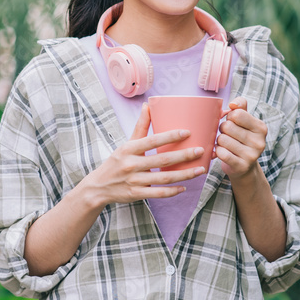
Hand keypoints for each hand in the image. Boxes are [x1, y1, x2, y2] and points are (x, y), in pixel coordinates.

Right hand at [79, 103, 207, 208]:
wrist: (98, 186)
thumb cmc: (116, 162)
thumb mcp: (126, 144)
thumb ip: (140, 126)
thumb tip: (147, 105)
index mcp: (129, 149)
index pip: (152, 141)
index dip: (170, 136)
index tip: (188, 132)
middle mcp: (131, 164)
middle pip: (162, 160)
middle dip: (184, 156)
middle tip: (201, 151)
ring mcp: (134, 180)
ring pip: (163, 178)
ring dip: (184, 174)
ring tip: (200, 170)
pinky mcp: (136, 194)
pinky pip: (158, 193)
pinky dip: (172, 191)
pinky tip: (184, 187)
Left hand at [215, 97, 267, 180]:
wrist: (244, 167)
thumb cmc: (242, 139)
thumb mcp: (245, 121)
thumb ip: (240, 106)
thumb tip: (232, 104)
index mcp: (261, 128)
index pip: (236, 114)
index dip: (229, 117)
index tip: (232, 123)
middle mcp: (259, 142)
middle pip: (227, 126)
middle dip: (222, 129)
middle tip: (227, 135)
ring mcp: (251, 156)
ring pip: (222, 139)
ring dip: (219, 141)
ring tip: (225, 144)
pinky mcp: (241, 166)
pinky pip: (221, 153)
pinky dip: (217, 151)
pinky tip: (222, 152)